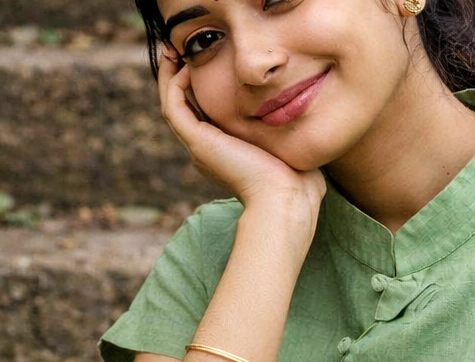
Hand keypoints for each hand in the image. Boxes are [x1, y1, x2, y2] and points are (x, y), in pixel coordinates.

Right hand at [157, 45, 325, 217]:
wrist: (286, 201)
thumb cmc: (297, 185)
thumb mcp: (292, 148)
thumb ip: (291, 131)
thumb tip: (305, 115)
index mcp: (227, 153)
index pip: (206, 114)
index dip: (202, 88)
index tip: (207, 61)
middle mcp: (208, 151)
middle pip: (184, 107)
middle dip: (179, 76)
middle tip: (179, 47)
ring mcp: (201, 148)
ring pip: (173, 105)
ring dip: (169, 75)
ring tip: (173, 47)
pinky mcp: (199, 144)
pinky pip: (174, 108)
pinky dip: (174, 85)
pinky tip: (185, 67)